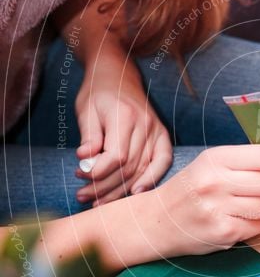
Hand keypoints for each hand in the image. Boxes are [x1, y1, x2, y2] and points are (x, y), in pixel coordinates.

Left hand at [75, 54, 172, 205]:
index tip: (80, 176)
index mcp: (124, 116)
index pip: (116, 156)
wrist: (118, 76)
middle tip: (82, 195)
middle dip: (104, 186)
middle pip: (128, 167)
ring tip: (97, 200)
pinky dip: (152, 179)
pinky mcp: (162, 135)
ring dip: (120, 189)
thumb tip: (86, 160)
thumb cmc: (97, 93)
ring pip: (141, 169)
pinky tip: (136, 193)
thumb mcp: (86, 110)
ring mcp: (156, 130)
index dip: (99, 172)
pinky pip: (162, 162)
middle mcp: (145, 124)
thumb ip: (88, 136)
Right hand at [138, 145, 259, 256]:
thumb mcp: (212, 165)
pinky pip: (259, 226)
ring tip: (246, 207)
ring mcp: (218, 208)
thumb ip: (247, 163)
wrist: (157, 221)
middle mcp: (216, 181)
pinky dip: (256, 224)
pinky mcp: (222, 232)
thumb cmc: (191, 190)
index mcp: (217, 158)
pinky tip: (239, 220)